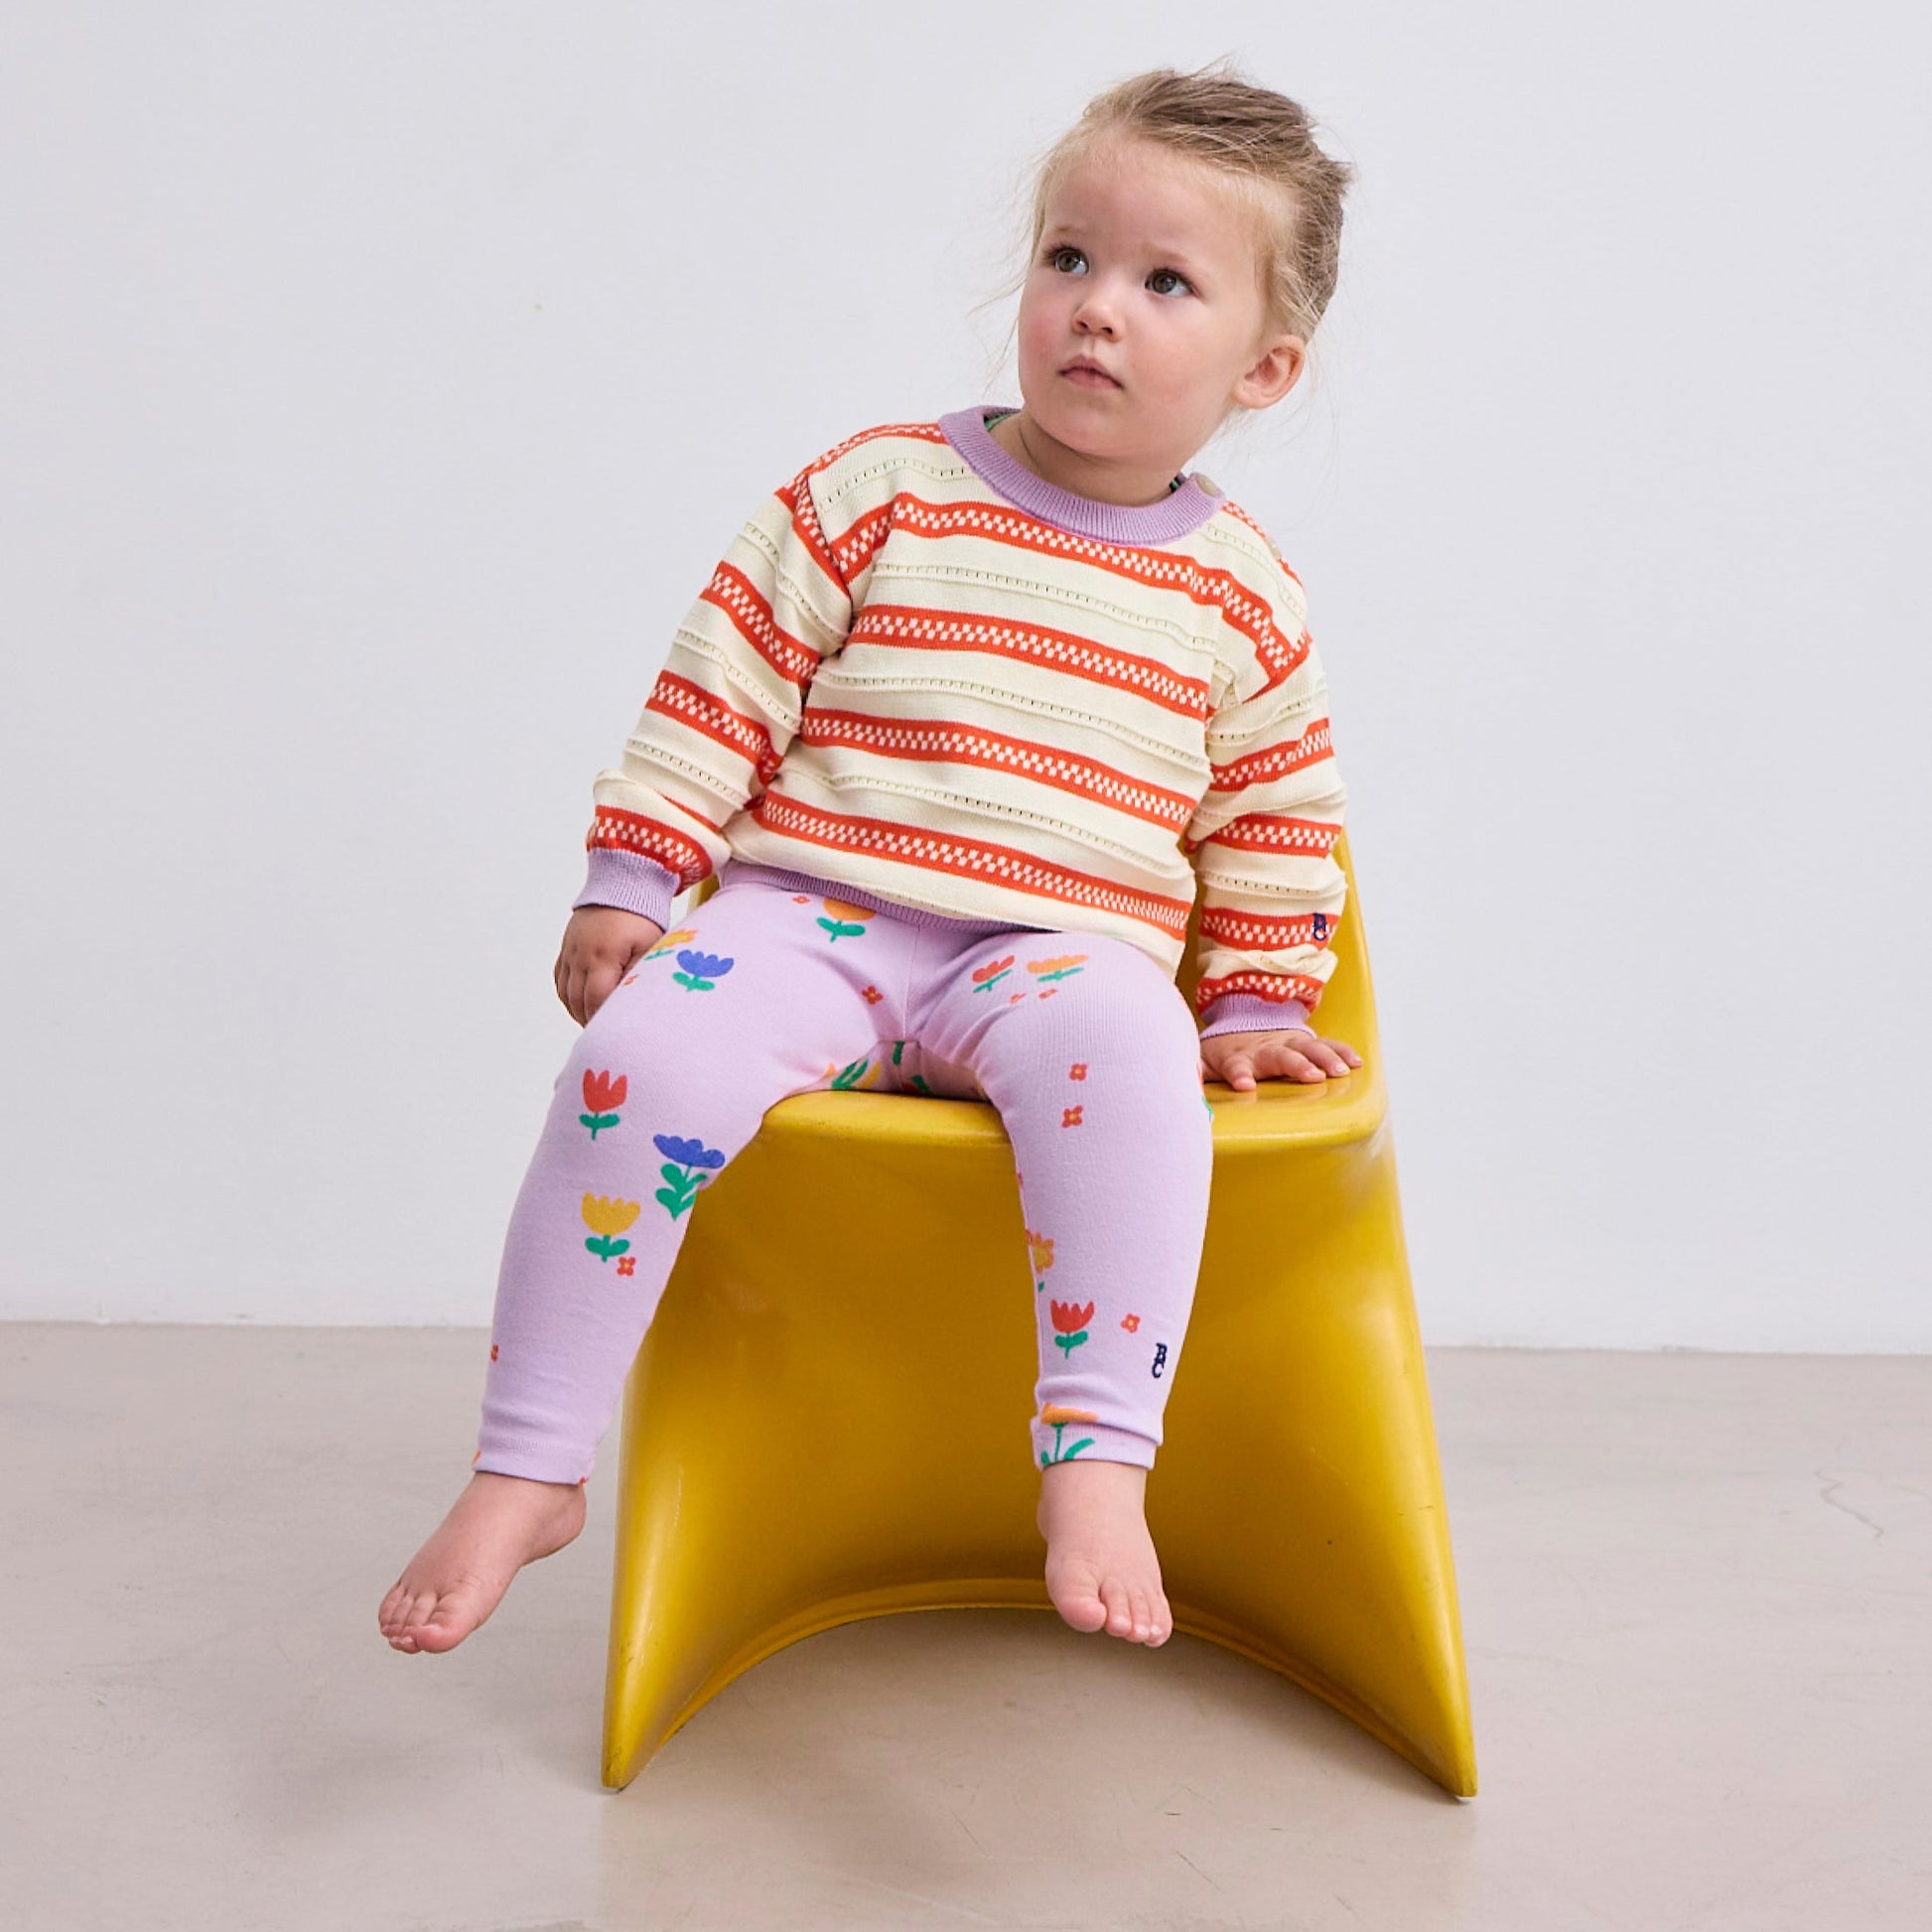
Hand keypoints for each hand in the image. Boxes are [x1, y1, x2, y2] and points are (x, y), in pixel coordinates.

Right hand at [554, 906, 664, 1026]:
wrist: (622, 884)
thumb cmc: (642, 917)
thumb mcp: (650, 945)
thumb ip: (641, 975)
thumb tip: (637, 1003)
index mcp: (603, 955)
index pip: (596, 999)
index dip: (603, 1020)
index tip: (613, 1033)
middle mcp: (580, 955)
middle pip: (578, 1001)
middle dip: (590, 1021)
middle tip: (607, 1036)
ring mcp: (570, 951)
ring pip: (566, 994)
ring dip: (578, 1012)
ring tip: (596, 1024)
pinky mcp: (566, 948)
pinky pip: (560, 981)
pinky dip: (569, 997)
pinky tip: (583, 1006)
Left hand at [1199, 1027, 1361, 1091]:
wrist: (1240, 1022)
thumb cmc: (1222, 1053)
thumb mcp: (1202, 1063)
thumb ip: (1193, 1074)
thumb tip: (1182, 1086)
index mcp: (1238, 1057)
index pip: (1236, 1066)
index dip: (1239, 1074)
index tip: (1244, 1085)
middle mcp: (1264, 1049)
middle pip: (1280, 1056)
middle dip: (1296, 1066)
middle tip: (1312, 1077)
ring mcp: (1286, 1042)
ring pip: (1307, 1048)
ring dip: (1324, 1059)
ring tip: (1339, 1072)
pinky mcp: (1302, 1042)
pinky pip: (1325, 1045)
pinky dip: (1340, 1052)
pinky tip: (1355, 1063)